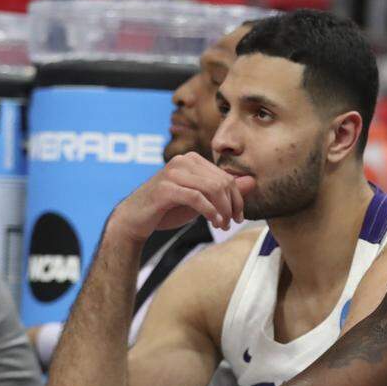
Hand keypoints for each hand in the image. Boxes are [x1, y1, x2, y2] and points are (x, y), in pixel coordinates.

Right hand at [110, 152, 253, 243]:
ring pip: (212, 188)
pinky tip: (215, 222)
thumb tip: (252, 182)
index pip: (226, 177)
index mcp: (192, 160)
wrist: (135, 219)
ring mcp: (172, 173)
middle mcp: (182, 161)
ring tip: (223, 225)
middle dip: (232, 205)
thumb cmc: (168, 208)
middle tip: (232, 223)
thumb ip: (225, 190)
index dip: (238, 198)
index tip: (239, 217)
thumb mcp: (202, 199)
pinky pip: (196, 197)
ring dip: (223, 210)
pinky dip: (210, 211)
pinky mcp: (165, 188)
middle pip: (222, 182)